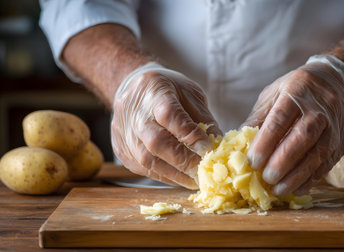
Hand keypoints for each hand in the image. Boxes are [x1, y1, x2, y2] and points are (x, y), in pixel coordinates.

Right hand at [111, 62, 220, 188]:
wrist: (134, 88)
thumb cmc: (169, 90)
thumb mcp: (191, 94)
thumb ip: (204, 119)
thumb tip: (219, 147)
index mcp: (155, 92)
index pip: (170, 115)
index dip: (189, 134)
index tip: (209, 149)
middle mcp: (135, 114)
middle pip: (157, 141)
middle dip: (184, 160)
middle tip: (204, 172)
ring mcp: (125, 134)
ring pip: (147, 160)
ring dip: (175, 174)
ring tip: (196, 180)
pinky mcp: (122, 151)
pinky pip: (144, 168)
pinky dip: (165, 176)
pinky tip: (181, 177)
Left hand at [244, 55, 343, 195]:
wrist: (335, 82)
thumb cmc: (296, 91)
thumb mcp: (273, 94)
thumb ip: (258, 119)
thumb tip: (239, 146)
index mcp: (298, 90)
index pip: (281, 118)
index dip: (266, 142)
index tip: (253, 161)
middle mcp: (321, 107)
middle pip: (303, 137)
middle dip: (283, 162)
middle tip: (266, 178)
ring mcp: (336, 125)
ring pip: (319, 154)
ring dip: (297, 176)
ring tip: (278, 189)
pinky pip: (328, 164)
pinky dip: (311, 179)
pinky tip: (296, 188)